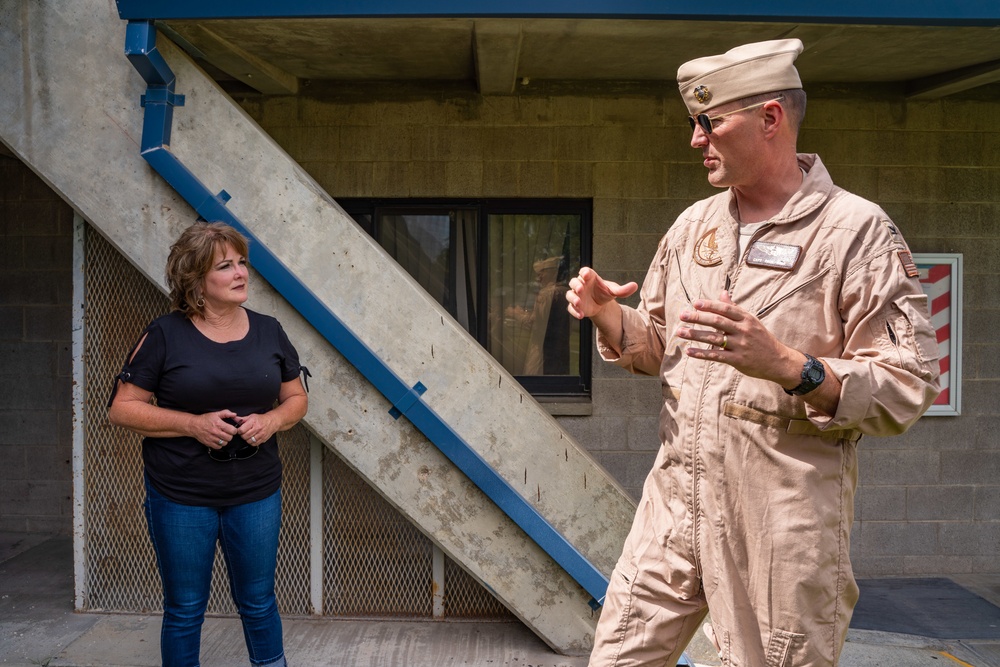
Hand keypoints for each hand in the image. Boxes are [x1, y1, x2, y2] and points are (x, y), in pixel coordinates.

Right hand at [194, 409, 239, 448]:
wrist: (194, 425)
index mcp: (218, 424)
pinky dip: (220, 445)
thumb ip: (226, 413)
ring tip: (223, 437)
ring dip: (225, 440)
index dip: (234, 430)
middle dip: (230, 435)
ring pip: (225, 443)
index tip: (232, 429)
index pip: (232, 430)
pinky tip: (218, 440)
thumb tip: (234, 414)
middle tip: (227, 433)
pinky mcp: (208, 443)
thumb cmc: (205, 419)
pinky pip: (218, 447)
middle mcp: (215, 432)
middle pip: (229, 438)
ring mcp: (212, 438)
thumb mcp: (215, 414)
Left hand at [235, 413, 277, 447]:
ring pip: (249, 441)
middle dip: (242, 435)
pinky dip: (251, 442)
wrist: (272, 422)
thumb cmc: (261, 419)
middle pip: (245, 436)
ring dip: (247, 439)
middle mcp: (257, 428)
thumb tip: (234, 419)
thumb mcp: (251, 416)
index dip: (239, 430)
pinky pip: (254, 444)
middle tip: (244, 433)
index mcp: (253, 422)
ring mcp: (261, 434)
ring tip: (248, 436)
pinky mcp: (263, 439)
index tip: (240, 430)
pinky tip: (252, 438)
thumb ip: (242, 419)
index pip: (242, 430)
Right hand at [566, 267, 637, 319]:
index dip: (584, 272)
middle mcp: (581, 285)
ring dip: (573, 298)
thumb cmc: (605, 293)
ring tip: (579, 303)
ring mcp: (577, 296)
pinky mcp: (575, 306)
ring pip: (570, 295)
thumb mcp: (614, 291)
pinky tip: (581, 315)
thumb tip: (635, 286)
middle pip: (574, 282)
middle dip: (576, 285)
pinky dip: (574, 311)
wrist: (601, 304)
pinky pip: (570, 308)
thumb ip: (623, 290)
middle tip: (581, 289)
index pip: (584, 271)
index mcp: (589, 277)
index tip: (587, 274)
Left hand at [676, 290, 798, 383]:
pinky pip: (716, 355)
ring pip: (714, 338)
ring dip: (695, 335)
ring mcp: (741, 345)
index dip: (710, 305)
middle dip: (698, 318)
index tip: (695, 303)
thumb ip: (734, 308)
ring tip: (680, 332)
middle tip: (682, 315)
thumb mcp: (751, 321)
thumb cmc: (761, 338)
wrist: (778, 360)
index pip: (726, 309)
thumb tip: (722, 293)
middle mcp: (743, 330)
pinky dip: (702, 353)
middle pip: (717, 322)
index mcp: (746, 319)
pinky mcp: (738, 360)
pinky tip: (689, 351)